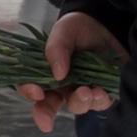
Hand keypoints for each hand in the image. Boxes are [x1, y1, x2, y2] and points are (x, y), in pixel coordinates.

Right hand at [19, 12, 124, 131]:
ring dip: (81, 102)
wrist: (106, 24)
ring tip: (90, 91)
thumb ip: (56, 48)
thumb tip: (58, 74)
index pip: (30, 87)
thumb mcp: (64, 30)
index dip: (29, 93)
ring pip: (77, 106)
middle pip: (50, 105)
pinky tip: (102, 91)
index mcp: (45, 72)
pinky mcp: (102, 92)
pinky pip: (100, 104)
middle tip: (58, 104)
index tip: (37, 93)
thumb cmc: (79, 29)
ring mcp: (81, 90)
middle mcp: (61, 86)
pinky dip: (100, 101)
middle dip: (49, 112)